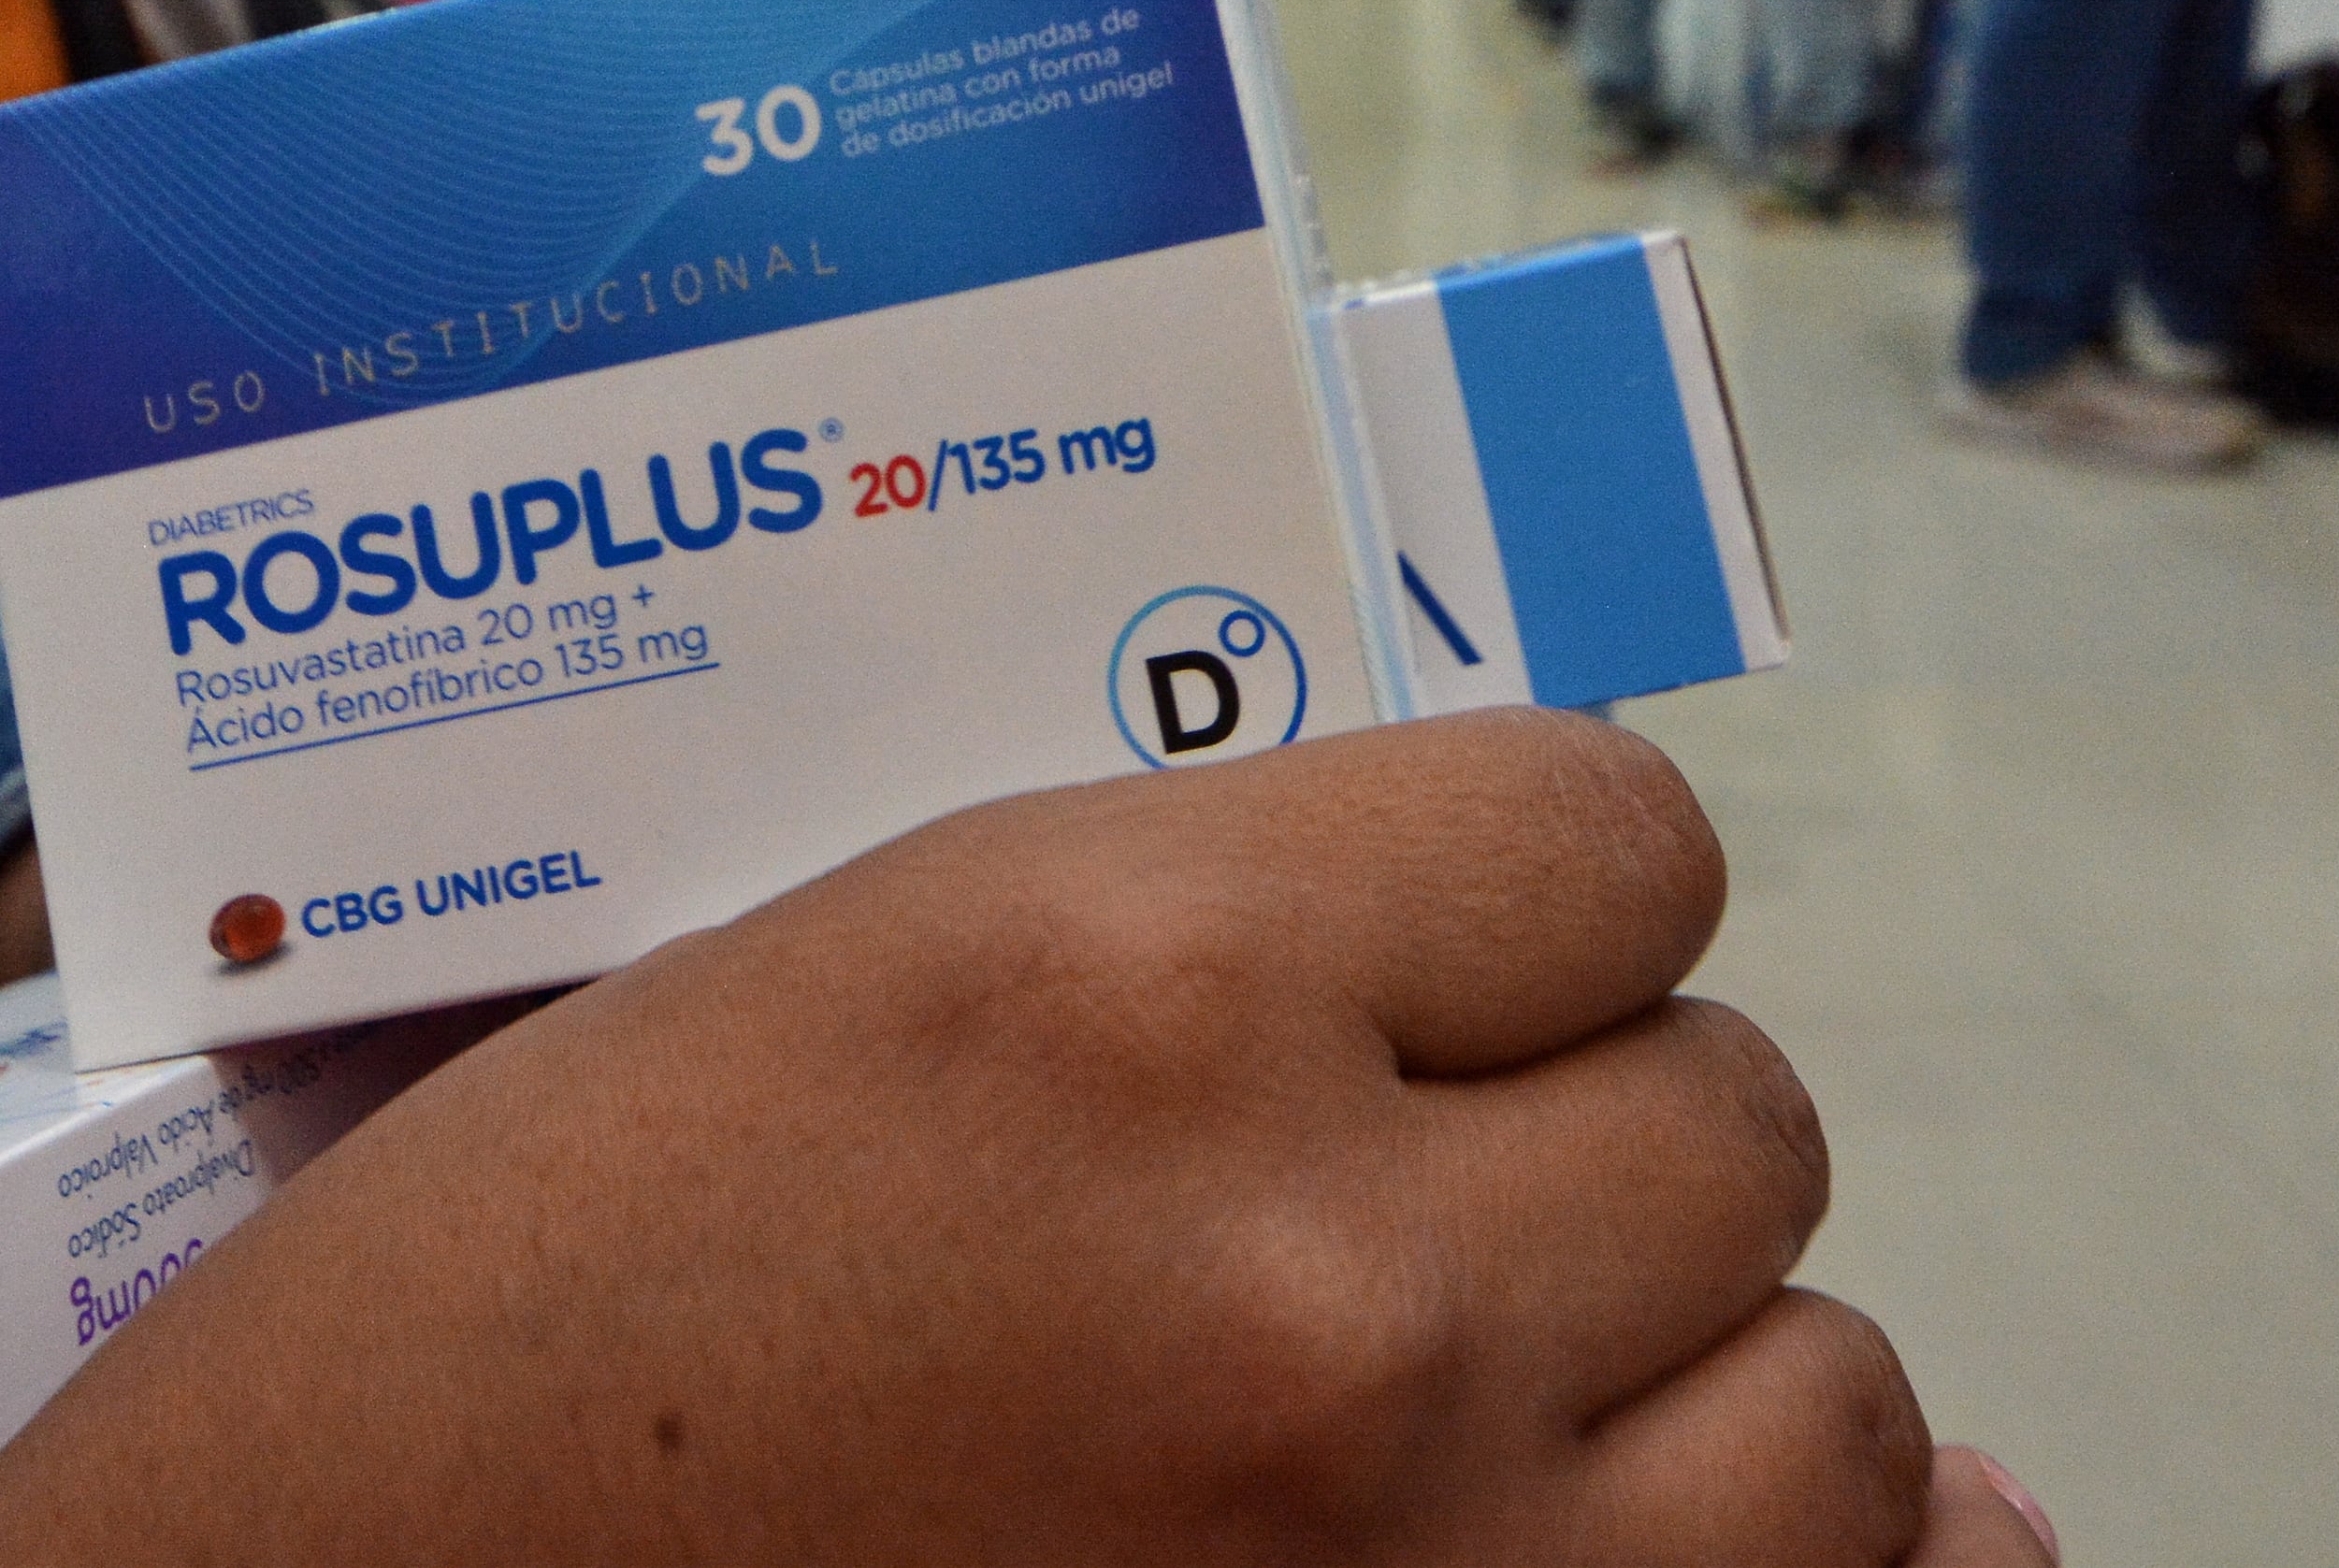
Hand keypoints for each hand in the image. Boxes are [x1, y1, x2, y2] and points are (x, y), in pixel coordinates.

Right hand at [0, 708, 2050, 1567]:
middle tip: (1391, 1204)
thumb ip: (1200, 946)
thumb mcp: (821, 999)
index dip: (1524, 906)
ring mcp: (1415, 1566)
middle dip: (1583, 1146)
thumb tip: (1604, 973)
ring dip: (1678, 1393)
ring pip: (1828, 1411)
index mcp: (1130, 981)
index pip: (1611, 842)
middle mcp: (1329, 1273)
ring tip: (1470, 1411)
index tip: (1428, 972)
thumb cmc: (510, 1329)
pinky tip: (1554, 1553)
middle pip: (1732, 1123)